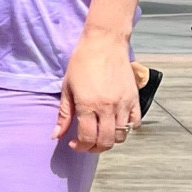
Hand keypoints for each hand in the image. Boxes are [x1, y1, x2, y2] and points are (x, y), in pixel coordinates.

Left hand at [56, 29, 138, 151]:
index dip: (80, 147)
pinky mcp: (134, 99)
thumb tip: (56, 136)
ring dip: (110, 140)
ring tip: (101, 134)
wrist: (104, 43)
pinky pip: (135, 123)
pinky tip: (117, 124)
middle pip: (105, 141)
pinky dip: (127, 129)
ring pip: (122, 136)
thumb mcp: (67, 87)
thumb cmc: (82, 62)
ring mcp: (123, 104)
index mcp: (88, 105)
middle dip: (94, 148)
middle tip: (87, 144)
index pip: (87, 138)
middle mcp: (107, 107)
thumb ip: (63, 114)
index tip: (74, 144)